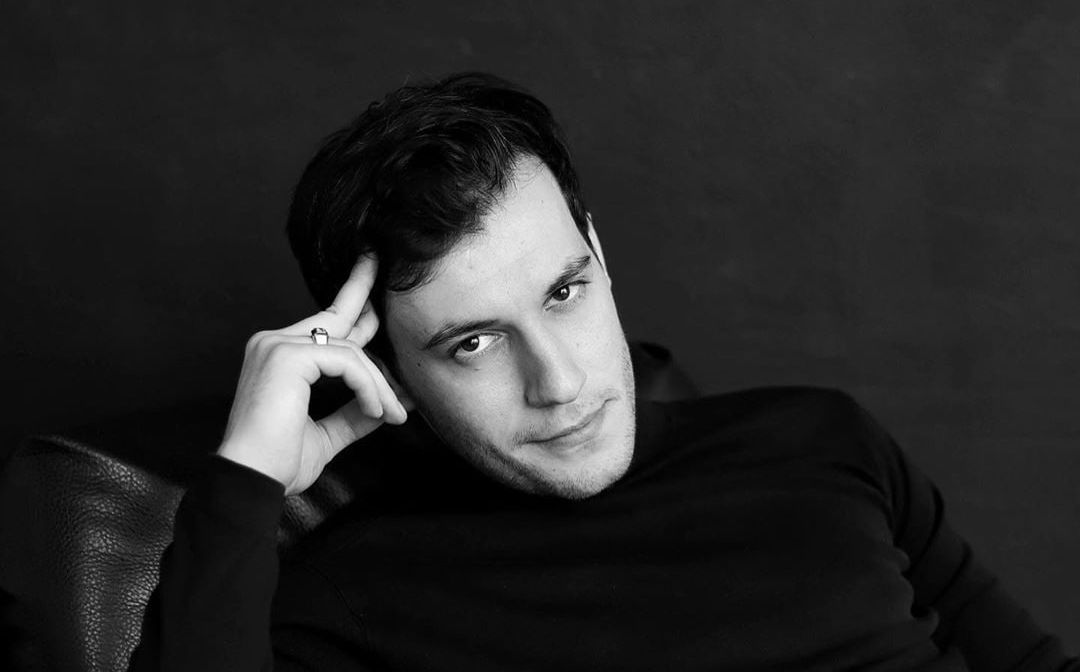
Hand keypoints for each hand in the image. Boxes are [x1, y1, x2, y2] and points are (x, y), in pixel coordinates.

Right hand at [217, 255, 409, 494]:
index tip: (378, 300)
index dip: (356, 311)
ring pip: (352, 350)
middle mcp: (275, 342)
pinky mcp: (288, 356)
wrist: (250, 482)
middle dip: (363, 290)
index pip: (326, 327)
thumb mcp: (327, 434)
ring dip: (381, 383)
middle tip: (380, 261)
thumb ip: (355, 414)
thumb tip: (391, 403)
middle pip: (335, 313)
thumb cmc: (278, 463)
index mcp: (280, 358)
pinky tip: (378, 410)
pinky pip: (348, 362)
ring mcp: (278, 345)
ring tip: (395, 413)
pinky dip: (369, 386)